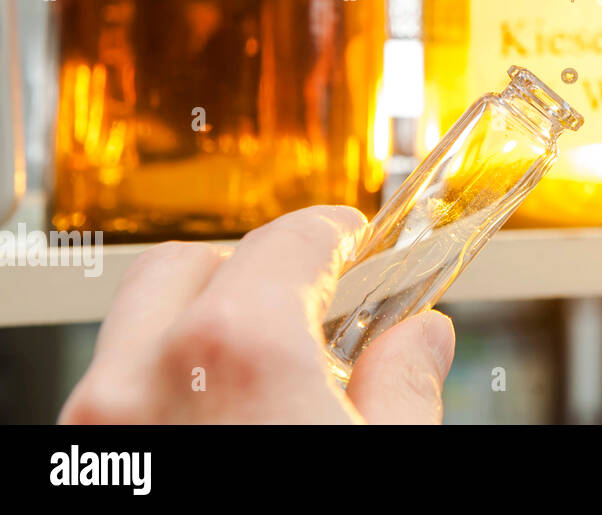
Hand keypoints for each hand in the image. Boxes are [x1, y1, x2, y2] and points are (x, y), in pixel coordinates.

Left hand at [60, 206, 454, 423]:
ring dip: (196, 336)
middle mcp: (140, 386)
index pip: (287, 241)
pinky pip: (114, 401)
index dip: (335, 235)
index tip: (356, 245)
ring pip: (134, 338)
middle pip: (184, 270)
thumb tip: (418, 341)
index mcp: (235, 357)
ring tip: (263, 382)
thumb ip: (405, 386)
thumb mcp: (392, 458)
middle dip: (246, 272)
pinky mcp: (77, 471)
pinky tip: (221, 426)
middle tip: (306, 308)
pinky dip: (163, 394)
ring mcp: (96, 436)